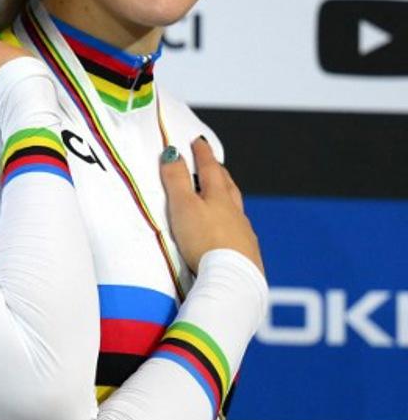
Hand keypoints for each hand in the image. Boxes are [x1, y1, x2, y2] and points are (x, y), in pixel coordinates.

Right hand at [160, 138, 262, 274]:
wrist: (232, 278)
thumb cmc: (205, 240)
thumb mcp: (183, 206)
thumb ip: (176, 180)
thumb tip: (172, 153)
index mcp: (219, 197)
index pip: (210, 168)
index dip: (202, 154)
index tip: (198, 142)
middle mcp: (234, 211)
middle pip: (227, 185)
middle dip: (218, 171)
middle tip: (212, 162)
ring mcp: (243, 232)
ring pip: (235, 207)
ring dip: (227, 196)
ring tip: (221, 194)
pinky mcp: (246, 253)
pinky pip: (239, 229)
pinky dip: (232, 222)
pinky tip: (229, 230)